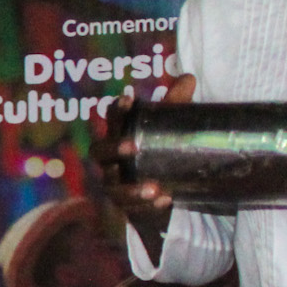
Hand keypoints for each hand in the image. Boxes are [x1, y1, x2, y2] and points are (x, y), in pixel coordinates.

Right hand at [89, 74, 195, 262]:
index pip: (112, 119)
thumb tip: (188, 78)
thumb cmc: (159, 153)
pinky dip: (146, 205)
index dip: (117, 110)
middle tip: (132, 147)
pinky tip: (165, 200)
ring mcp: (114, 183)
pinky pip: (130, 208)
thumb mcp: (168, 130)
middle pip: (99, 152)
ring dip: (132, 187)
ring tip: (155, 187)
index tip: (128, 99)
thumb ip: (175, 105)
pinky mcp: (126, 205)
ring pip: (113, 186)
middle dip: (113, 149)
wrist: (158, 193)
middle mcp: (109, 160)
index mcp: (118, 135)